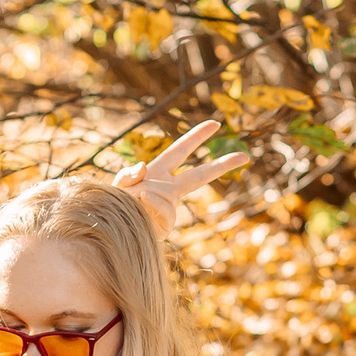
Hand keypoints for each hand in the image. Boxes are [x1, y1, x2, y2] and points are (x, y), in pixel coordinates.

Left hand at [112, 120, 249, 232]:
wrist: (110, 231)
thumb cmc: (114, 205)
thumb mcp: (117, 184)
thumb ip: (128, 173)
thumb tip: (144, 167)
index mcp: (159, 172)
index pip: (181, 150)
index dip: (197, 136)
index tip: (215, 124)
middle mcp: (169, 188)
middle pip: (200, 175)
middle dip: (222, 165)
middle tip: (244, 156)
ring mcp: (171, 206)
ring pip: (167, 193)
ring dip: (144, 192)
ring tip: (131, 198)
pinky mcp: (168, 223)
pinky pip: (165, 208)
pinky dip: (151, 203)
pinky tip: (142, 202)